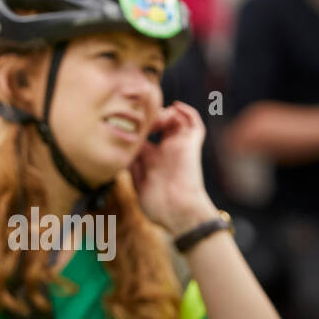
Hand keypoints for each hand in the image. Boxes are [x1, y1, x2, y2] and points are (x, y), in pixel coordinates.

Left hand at [130, 102, 213, 236]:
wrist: (179, 212)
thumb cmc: (158, 205)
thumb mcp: (137, 182)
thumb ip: (131, 163)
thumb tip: (124, 146)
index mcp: (153, 160)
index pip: (144, 136)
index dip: (135, 128)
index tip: (124, 123)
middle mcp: (166, 151)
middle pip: (160, 125)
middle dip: (149, 117)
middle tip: (140, 118)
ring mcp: (179, 147)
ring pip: (176, 120)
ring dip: (165, 113)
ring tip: (155, 116)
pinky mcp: (192, 146)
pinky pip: (195, 125)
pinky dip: (188, 112)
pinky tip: (175, 107)